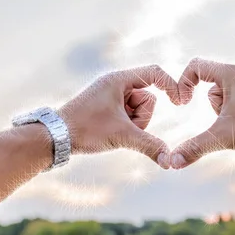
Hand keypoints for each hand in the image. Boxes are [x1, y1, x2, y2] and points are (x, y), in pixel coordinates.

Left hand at [59, 65, 179, 167]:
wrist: (55, 138)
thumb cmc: (85, 130)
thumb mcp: (122, 136)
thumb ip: (149, 146)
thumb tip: (170, 161)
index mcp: (118, 79)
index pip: (154, 73)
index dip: (171, 85)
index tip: (180, 102)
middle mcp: (115, 83)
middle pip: (148, 98)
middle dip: (141, 117)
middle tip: (123, 127)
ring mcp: (110, 95)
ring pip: (139, 109)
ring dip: (133, 124)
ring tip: (114, 130)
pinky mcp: (107, 106)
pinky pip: (129, 115)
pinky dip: (126, 126)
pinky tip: (110, 132)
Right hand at [170, 58, 234, 168]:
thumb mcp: (223, 137)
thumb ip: (195, 147)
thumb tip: (172, 162)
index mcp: (233, 74)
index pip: (197, 66)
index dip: (184, 83)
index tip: (184, 103)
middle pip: (214, 84)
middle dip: (215, 106)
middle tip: (229, 121)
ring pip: (230, 93)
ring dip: (229, 109)